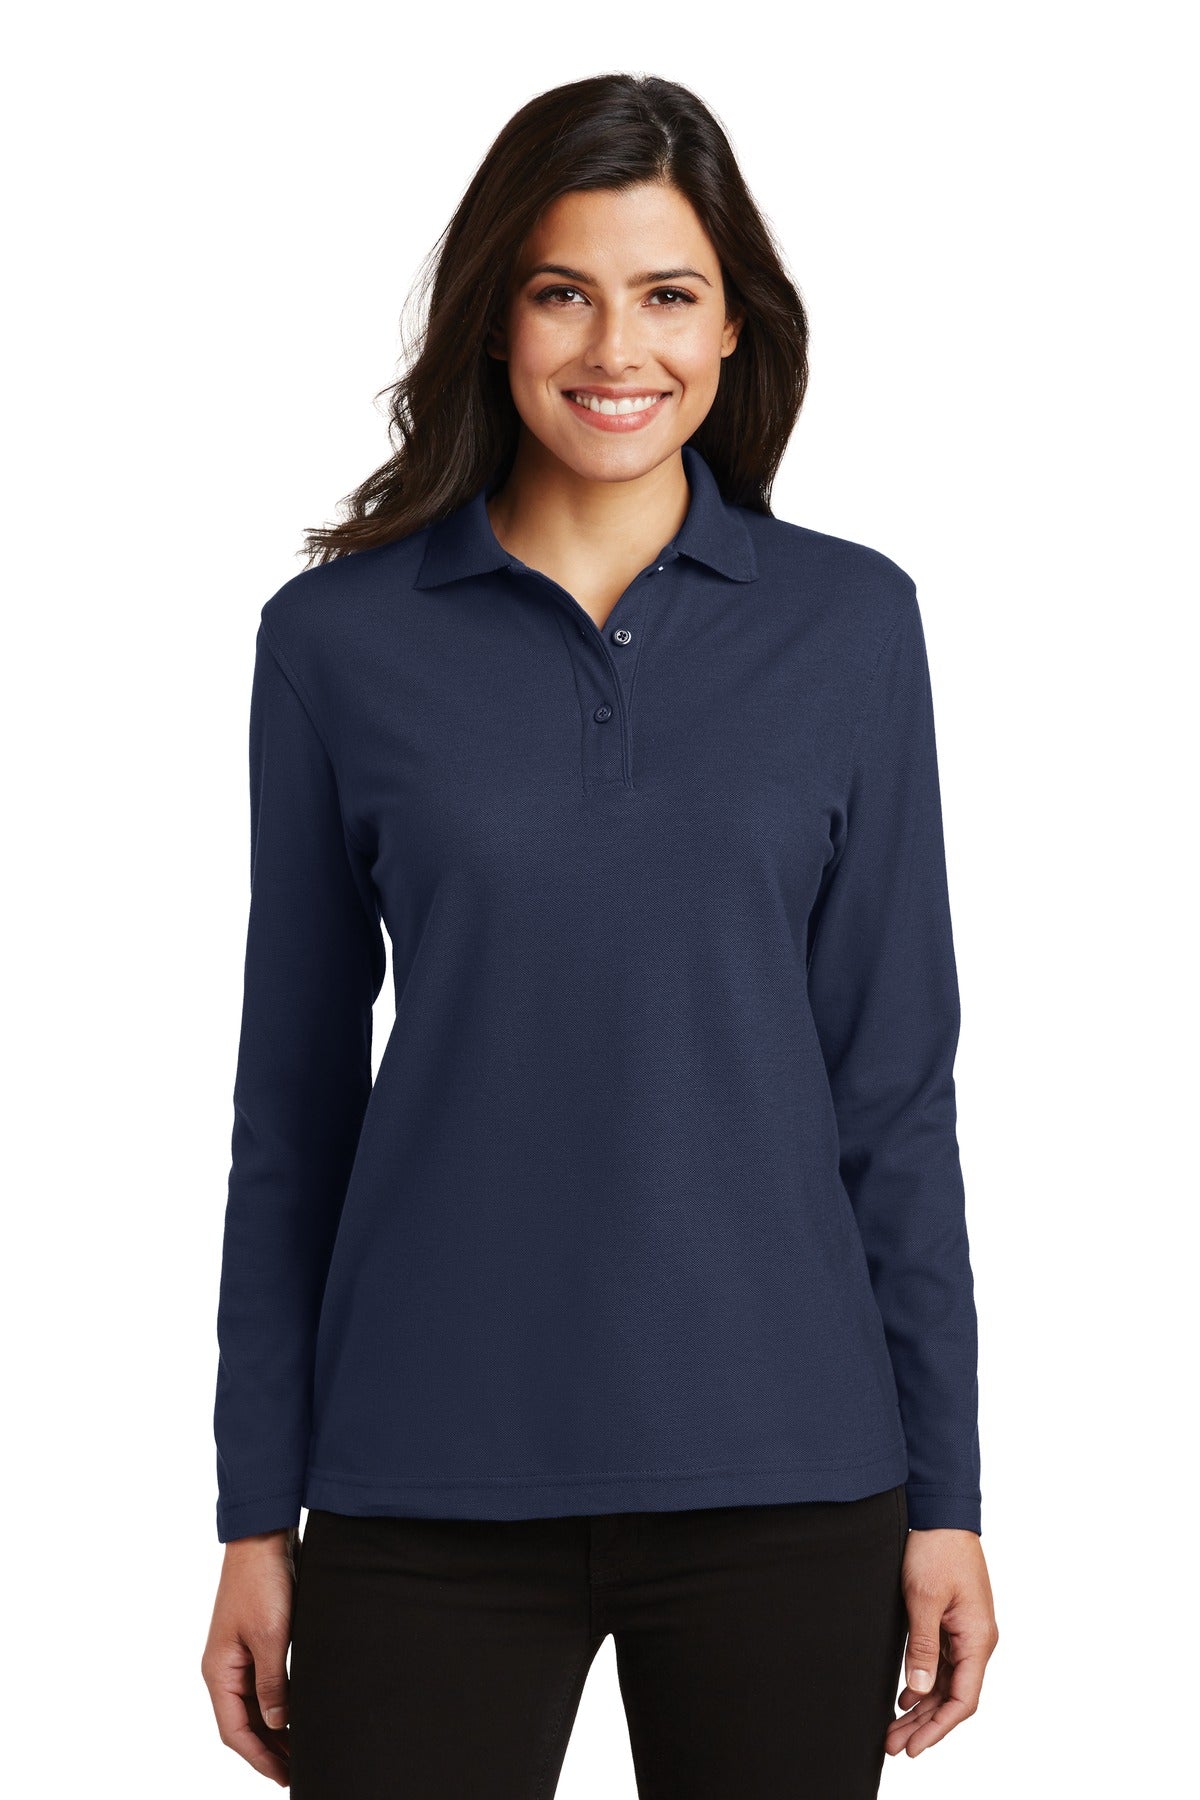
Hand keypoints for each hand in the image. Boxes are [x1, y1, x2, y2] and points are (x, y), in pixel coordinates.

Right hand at [201, 1526, 299, 1785]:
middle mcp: (224, 1667)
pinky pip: (262, 1685)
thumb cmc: (263, 1581)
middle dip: (268, 1750)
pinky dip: (278, 1704)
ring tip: (301, 1750)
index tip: (285, 1777)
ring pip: (253, 1706)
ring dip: (274, 1730)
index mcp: (219, 1671)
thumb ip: (273, 1683)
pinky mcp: (255, 1640)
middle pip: (243, 1723)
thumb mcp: (271, 1636)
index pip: (235, 1731)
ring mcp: (238, 1654)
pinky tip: (297, 1712)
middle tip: (298, 1771)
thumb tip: (277, 1723)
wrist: (265, 1534)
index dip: (260, 1758)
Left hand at [886, 1527, 998, 1758]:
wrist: (941, 1512)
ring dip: (922, 1706)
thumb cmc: (936, 1550)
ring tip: (893, 1728)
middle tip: (893, 1744)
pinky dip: (924, 1682)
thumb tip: (921, 1691)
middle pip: (953, 1696)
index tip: (914, 1747)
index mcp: (977, 1638)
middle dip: (924, 1724)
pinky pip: (942, 1662)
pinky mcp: (953, 1621)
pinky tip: (905, 1696)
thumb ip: (923, 1647)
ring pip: (946, 1682)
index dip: (938, 1728)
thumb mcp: (923, 1599)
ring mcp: (966, 1631)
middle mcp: (977, 1639)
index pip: (963, 1699)